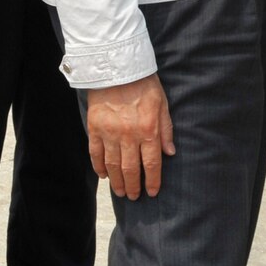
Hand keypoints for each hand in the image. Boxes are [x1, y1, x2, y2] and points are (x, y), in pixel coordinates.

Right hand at [87, 73, 175, 199]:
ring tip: (121, 192)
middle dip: (134, 186)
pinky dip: (99, 166)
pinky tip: (103, 175)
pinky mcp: (94, 129)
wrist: (117, 69)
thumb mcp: (162, 104)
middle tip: (134, 196)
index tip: (152, 192)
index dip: (152, 181)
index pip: (152, 163)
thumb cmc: (144, 85)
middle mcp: (129, 135)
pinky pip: (96, 153)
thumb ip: (166, 130)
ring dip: (117, 181)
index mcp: (148, 130)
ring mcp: (110, 133)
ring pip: (113, 165)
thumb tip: (170, 153)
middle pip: (131, 168)